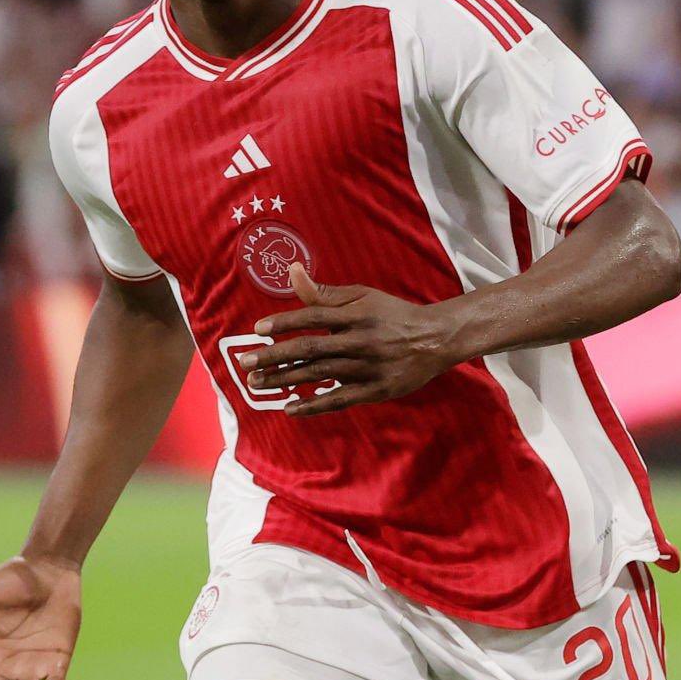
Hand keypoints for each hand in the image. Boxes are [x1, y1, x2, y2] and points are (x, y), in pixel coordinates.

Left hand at [234, 263, 457, 417]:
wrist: (436, 339)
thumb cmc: (393, 314)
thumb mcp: (363, 296)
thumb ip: (326, 292)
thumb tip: (292, 271)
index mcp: (356, 315)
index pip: (313, 317)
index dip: (285, 323)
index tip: (258, 330)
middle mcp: (359, 341)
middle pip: (310, 349)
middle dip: (274, 357)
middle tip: (245, 363)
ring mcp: (367, 368)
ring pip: (319, 375)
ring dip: (285, 380)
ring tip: (257, 384)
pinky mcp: (375, 390)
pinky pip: (339, 400)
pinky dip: (314, 405)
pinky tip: (290, 408)